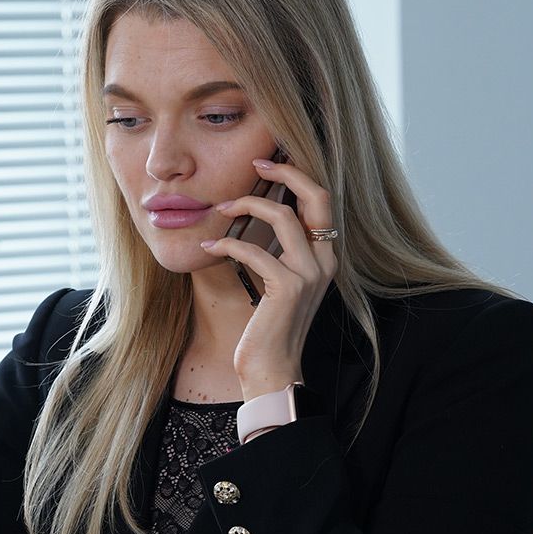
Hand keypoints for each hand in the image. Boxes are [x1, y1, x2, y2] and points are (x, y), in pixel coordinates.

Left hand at [199, 158, 338, 399]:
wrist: (272, 369)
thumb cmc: (268, 327)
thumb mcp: (275, 283)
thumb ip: (274, 252)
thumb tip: (249, 215)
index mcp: (324, 257)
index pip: (321, 201)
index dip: (296, 176)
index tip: (266, 164)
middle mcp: (323, 261)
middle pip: (316, 196)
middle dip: (285, 173)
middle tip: (254, 164)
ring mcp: (308, 274)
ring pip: (283, 217)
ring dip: (246, 205)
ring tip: (219, 208)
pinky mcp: (287, 289)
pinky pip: (254, 250)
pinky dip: (227, 243)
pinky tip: (209, 245)